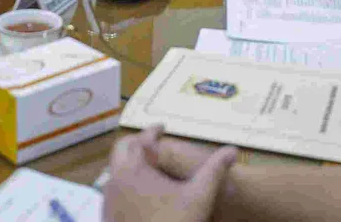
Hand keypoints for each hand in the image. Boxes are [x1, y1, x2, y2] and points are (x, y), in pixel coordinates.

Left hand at [102, 126, 236, 221]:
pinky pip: (113, 189)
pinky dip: (125, 181)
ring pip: (115, 170)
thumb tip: (233, 150)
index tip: (162, 127)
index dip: (152, 131)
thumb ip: (214, 171)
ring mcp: (108, 198)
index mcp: (134, 169)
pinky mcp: (107, 214)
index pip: (140, 139)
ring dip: (129, 162)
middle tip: (153, 143)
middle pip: (121, 150)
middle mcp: (115, 179)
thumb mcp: (199, 196)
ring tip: (149, 165)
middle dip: (137, 143)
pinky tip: (142, 192)